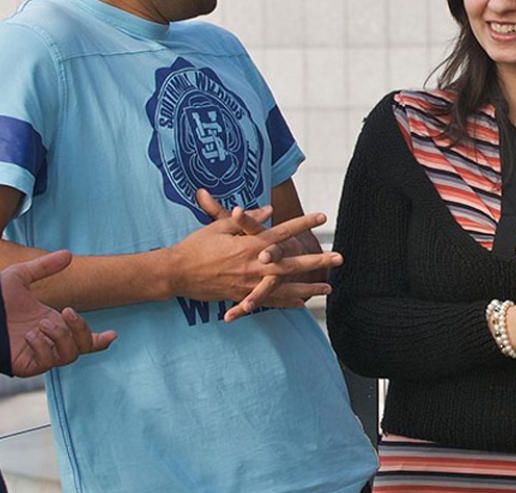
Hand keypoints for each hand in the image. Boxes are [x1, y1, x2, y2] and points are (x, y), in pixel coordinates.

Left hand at [0, 250, 116, 376]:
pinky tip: (30, 335)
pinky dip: (43, 347)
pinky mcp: (25, 366)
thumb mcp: (21, 277)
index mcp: (52, 325)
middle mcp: (48, 343)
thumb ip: (45, 267)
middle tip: (66, 311)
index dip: (100, 340)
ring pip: (68, 355)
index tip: (114, 334)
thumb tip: (69, 255)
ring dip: (60, 337)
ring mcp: (37, 355)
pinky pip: (46, 362)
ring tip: (42, 324)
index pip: (82, 339)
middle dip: (81, 329)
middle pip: (81, 347)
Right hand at [186, 190, 340, 321]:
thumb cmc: (195, 246)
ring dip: (308, 287)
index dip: (303, 223)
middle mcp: (253, 265)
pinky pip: (269, 302)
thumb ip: (247, 220)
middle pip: (291, 263)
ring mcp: (249, 283)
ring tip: (328, 289)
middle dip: (317, 261)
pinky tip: (301, 305)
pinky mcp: (242, 296)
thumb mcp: (219, 226)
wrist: (175, 273)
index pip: (282, 231)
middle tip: (339, 257)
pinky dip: (286, 303)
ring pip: (285, 287)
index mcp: (249, 244)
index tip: (322, 216)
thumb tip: (269, 210)